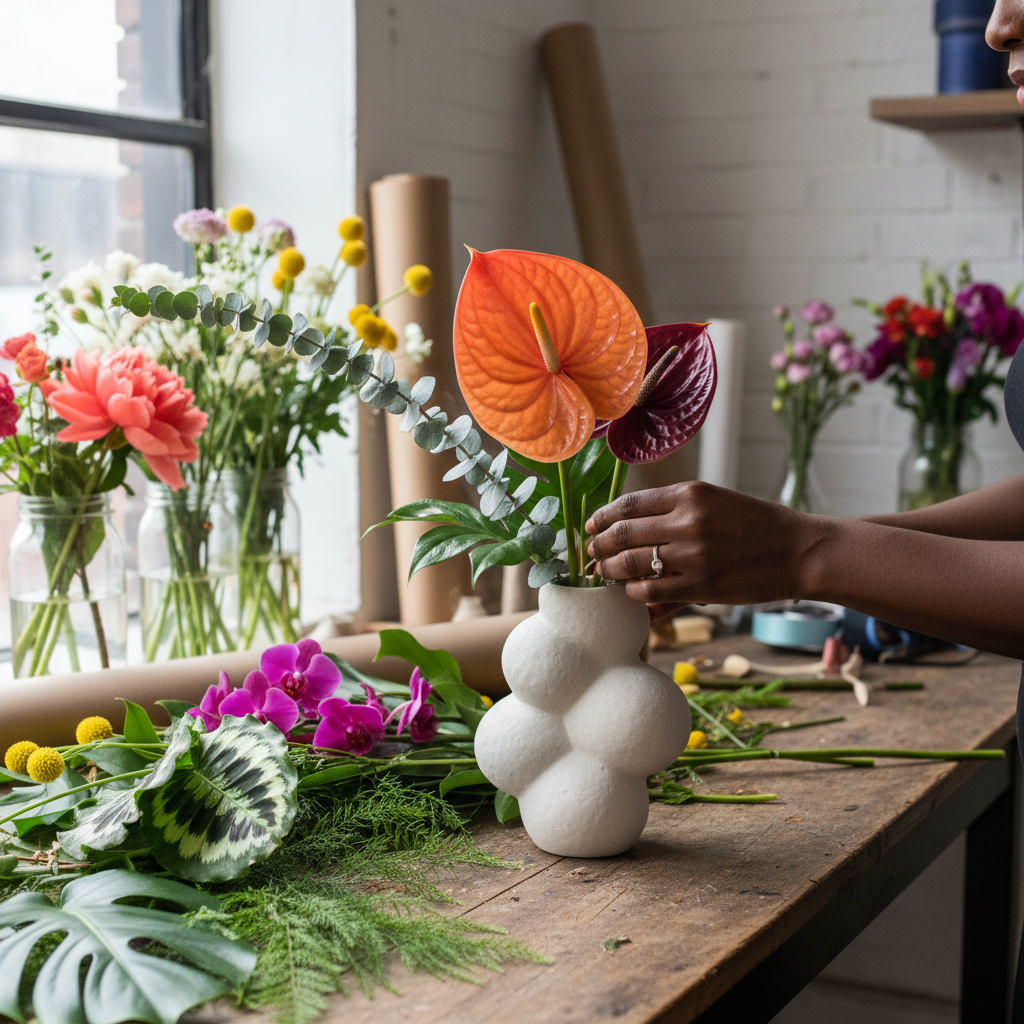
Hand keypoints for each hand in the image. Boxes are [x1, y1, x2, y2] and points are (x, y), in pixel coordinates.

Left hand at [584, 481, 821, 607]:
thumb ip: (674, 513)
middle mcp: (687, 520)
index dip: (603, 517)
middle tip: (591, 555)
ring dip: (610, 571)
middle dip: (599, 546)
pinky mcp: (702, 585)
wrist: (800, 550)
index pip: (629, 504)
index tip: (591, 527)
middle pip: (622, 533)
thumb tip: (631, 526)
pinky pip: (651, 591)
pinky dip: (635, 593)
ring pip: (630, 563)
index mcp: (689, 493)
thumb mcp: (716, 503)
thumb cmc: (757, 526)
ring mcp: (693, 554)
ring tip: (606, 575)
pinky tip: (634, 593)